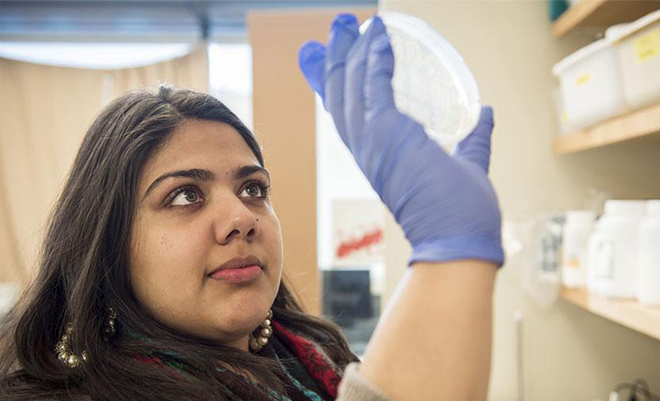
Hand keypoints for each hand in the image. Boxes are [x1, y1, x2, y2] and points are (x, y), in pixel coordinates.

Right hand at [298, 13, 503, 265]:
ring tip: (345, 23)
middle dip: (334, 59)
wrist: (460, 241)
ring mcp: (375, 143)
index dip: (336, 85)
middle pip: (341, 96)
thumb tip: (485, 114)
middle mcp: (369, 149)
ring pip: (349, 89)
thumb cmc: (460, 215)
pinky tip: (379, 37)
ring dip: (347, 53)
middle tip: (336, 28)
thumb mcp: (466, 163)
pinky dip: (375, 61)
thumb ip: (474, 139)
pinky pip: (375, 89)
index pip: (350, 114)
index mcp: (381, 156)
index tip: (328, 60)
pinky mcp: (389, 136)